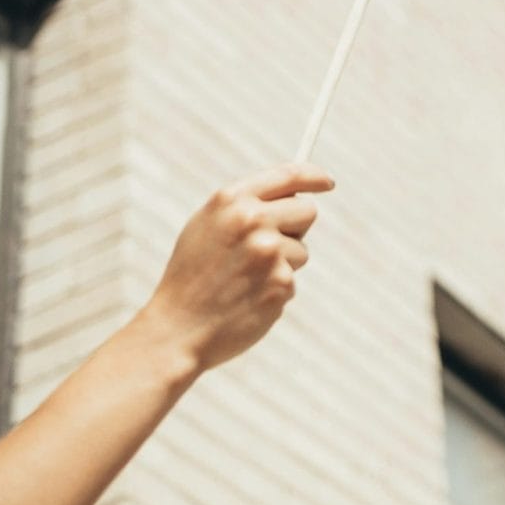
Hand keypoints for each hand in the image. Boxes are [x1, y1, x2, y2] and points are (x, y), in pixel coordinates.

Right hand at [136, 162, 334, 379]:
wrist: (177, 328)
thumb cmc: (192, 276)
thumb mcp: (206, 226)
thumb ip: (245, 205)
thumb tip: (293, 192)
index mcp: (230, 200)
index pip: (288, 175)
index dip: (313, 176)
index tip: (327, 182)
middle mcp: (252, 220)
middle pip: (307, 211)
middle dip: (296, 228)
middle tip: (268, 248)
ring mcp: (269, 251)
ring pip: (301, 250)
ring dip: (283, 264)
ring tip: (246, 280)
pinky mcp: (281, 283)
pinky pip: (291, 280)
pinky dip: (275, 290)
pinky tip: (247, 300)